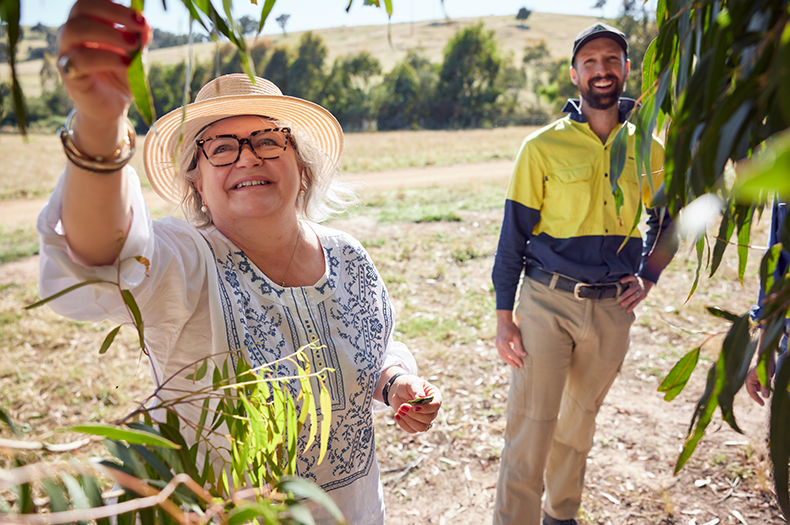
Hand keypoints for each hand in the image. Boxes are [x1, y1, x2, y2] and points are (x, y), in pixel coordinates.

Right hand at [58, 0, 151, 149]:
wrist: (113, 107)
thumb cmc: (121, 75)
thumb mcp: (135, 53)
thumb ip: (139, 38)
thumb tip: (145, 23)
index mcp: (88, 22)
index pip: (90, 0)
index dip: (112, 3)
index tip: (139, 15)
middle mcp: (72, 33)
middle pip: (81, 7)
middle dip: (113, 11)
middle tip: (139, 25)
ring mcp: (66, 51)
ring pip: (75, 29)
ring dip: (109, 33)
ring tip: (133, 45)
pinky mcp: (68, 72)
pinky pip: (80, 59)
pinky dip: (107, 58)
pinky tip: (126, 63)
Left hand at [389, 376, 441, 433]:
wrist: (397, 390)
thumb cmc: (407, 384)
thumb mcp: (411, 383)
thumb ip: (416, 390)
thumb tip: (421, 397)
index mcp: (434, 396)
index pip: (436, 405)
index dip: (426, 408)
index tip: (414, 406)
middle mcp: (431, 409)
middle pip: (429, 418)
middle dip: (414, 414)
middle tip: (402, 406)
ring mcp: (424, 417)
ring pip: (422, 427)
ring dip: (409, 420)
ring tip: (399, 410)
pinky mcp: (415, 423)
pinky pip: (412, 430)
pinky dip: (403, 424)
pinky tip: (397, 415)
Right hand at [495, 309, 525, 367]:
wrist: (503, 321)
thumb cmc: (511, 327)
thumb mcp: (517, 336)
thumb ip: (520, 346)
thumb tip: (525, 355)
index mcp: (503, 343)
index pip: (511, 354)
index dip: (517, 360)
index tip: (522, 364)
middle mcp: (498, 345)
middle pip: (505, 357)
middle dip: (512, 363)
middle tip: (518, 367)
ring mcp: (497, 345)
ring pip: (501, 356)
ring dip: (508, 361)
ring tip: (515, 365)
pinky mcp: (497, 344)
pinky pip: (501, 353)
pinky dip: (505, 357)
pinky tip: (511, 359)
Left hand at [619, 275, 653, 312]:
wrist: (646, 283)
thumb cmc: (634, 281)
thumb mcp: (631, 278)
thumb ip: (625, 279)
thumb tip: (614, 282)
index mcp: (635, 279)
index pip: (630, 277)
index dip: (626, 279)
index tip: (621, 281)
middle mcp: (638, 285)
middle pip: (632, 290)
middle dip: (625, 294)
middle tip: (619, 298)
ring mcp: (641, 291)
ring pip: (634, 296)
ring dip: (628, 301)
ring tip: (621, 304)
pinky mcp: (642, 296)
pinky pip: (637, 302)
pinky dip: (632, 307)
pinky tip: (627, 310)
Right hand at [745, 358, 775, 405]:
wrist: (767, 355)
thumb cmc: (764, 364)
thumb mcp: (765, 376)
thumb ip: (765, 386)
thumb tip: (765, 397)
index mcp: (749, 379)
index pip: (751, 392)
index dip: (756, 399)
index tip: (763, 404)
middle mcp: (751, 379)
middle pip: (756, 390)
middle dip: (762, 390)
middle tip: (769, 386)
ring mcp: (756, 378)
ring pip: (760, 387)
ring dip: (765, 386)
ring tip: (769, 378)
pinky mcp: (760, 376)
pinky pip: (763, 383)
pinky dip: (767, 383)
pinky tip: (769, 377)